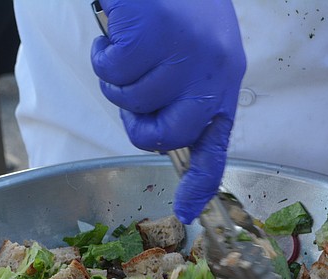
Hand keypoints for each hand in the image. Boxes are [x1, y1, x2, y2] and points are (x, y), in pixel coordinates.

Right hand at [91, 0, 245, 223]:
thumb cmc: (169, 3)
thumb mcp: (194, 50)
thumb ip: (185, 93)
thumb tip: (165, 138)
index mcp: (224, 76)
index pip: (215, 142)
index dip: (200, 181)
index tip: (187, 209)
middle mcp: (213, 68)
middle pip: (167, 135)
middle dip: (138, 125)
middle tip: (131, 95)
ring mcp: (186, 52)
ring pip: (133, 100)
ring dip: (117, 78)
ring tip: (128, 45)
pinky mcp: (155, 33)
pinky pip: (114, 70)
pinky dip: (103, 54)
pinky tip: (115, 31)